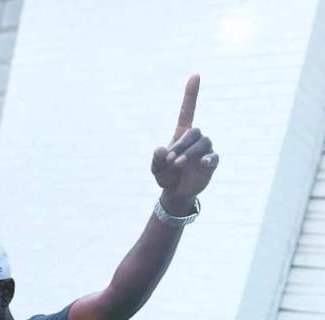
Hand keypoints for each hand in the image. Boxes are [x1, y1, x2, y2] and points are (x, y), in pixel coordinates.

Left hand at [151, 74, 218, 201]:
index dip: (191, 94)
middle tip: (170, 160)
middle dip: (180, 145)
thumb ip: (156, 159)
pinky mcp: (211, 163)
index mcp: (181, 134)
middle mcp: (195, 139)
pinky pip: (213, 157)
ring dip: (189, 153)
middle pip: (193, 132)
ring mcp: (205, 150)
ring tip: (177, 164)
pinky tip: (203, 163)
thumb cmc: (166, 176)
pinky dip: (209, 159)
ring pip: (202, 143)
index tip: (195, 75)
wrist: (176, 193)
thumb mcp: (157, 168)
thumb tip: (160, 149)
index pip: (187, 110)